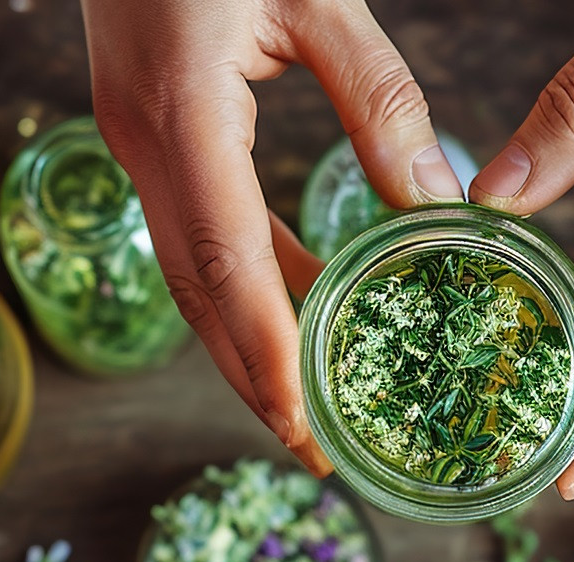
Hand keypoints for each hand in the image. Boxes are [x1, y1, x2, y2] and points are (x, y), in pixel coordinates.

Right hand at [80, 0, 465, 475]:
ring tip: (310, 407)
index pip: (225, 259)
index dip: (265, 350)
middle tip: (314, 452)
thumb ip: (379, 96)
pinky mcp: (148, 132)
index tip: (306, 424)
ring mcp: (135, 142)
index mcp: (183, 115)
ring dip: (244, 344)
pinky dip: (243, 285)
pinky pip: (194, 232)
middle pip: (197, 292)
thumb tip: (438, 197)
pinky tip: (296, 309)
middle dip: (252, 378)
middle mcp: (144, 144)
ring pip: (189, 272)